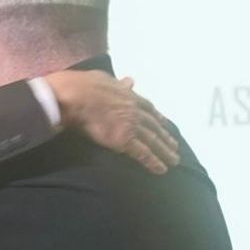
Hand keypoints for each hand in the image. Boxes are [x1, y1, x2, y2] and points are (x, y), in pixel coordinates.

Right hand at [44, 71, 179, 173]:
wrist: (75, 96)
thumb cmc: (82, 85)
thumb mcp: (105, 79)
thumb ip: (119, 83)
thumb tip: (129, 80)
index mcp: (129, 96)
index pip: (148, 108)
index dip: (157, 117)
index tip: (164, 124)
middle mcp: (134, 111)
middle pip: (154, 127)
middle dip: (165, 137)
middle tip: (175, 147)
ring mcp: (131, 125)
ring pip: (153, 141)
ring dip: (165, 152)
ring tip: (174, 161)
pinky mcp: (124, 140)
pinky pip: (142, 153)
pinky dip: (153, 162)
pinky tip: (161, 170)